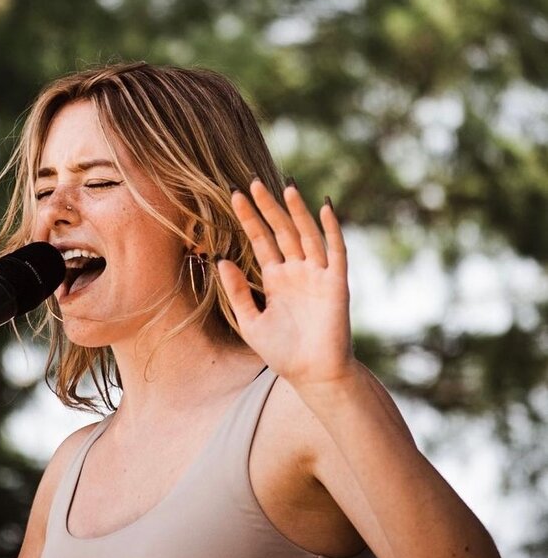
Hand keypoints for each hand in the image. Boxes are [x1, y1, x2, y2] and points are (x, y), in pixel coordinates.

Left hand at [217, 179, 355, 391]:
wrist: (313, 374)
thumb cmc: (283, 352)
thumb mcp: (250, 322)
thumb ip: (237, 292)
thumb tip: (221, 260)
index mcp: (275, 280)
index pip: (260, 241)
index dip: (248, 220)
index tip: (233, 196)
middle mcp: (296, 272)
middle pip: (281, 232)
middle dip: (268, 208)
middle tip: (252, 183)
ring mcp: (317, 275)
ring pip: (306, 235)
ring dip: (296, 212)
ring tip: (285, 187)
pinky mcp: (336, 283)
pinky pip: (336, 251)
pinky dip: (331, 229)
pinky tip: (323, 208)